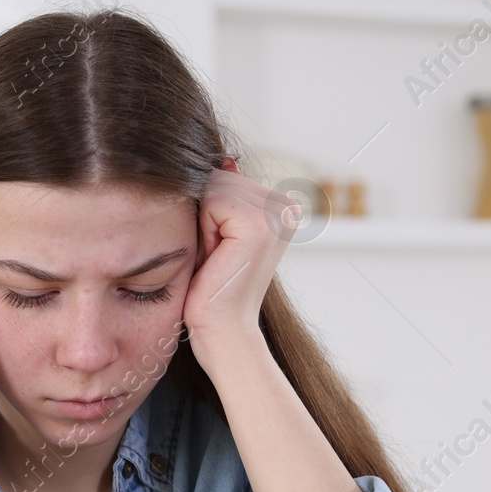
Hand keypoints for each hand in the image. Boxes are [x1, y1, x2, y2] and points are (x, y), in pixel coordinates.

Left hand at [182, 157, 300, 359]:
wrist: (223, 332)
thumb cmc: (213, 289)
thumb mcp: (217, 233)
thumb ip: (224, 196)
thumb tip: (227, 159)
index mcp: (281, 208)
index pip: (224, 178)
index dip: (209, 215)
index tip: (220, 249)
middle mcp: (286, 207)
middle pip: (218, 178)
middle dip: (206, 217)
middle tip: (216, 256)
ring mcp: (277, 214)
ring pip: (214, 188)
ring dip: (204, 225)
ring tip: (217, 257)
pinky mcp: (260, 224)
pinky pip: (213, 201)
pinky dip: (205, 231)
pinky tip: (217, 258)